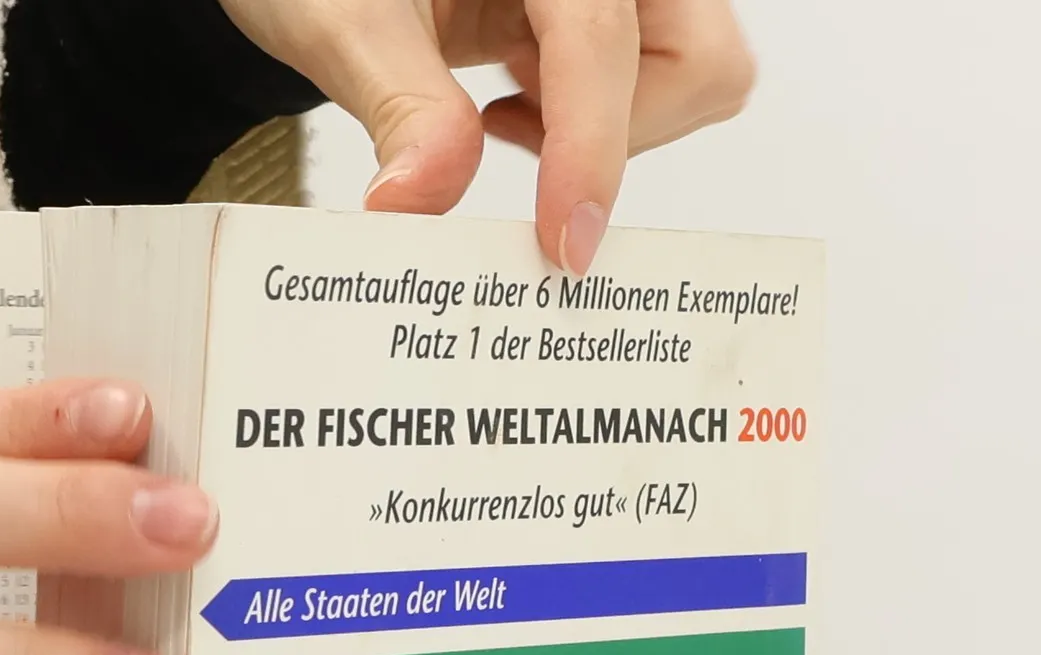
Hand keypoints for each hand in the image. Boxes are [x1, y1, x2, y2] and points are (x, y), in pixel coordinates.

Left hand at [219, 0, 755, 272]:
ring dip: (608, 128)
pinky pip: (652, 86)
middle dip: (617, 132)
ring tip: (509, 119)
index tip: (565, 245)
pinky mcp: (611, 18)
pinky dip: (591, 122)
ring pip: (693, 73)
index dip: (589, 152)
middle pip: (696, 56)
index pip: (601, 40)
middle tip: (512, 141)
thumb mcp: (345, 20)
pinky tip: (511, 107)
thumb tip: (422, 200)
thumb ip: (399, 104)